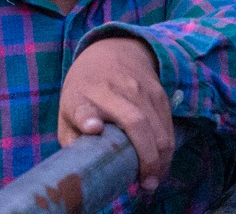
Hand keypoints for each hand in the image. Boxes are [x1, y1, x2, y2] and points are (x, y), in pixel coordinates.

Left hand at [58, 36, 173, 192]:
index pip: (83, 108)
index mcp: (82, 97)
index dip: (87, 119)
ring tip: (153, 179)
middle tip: (145, 183)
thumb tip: (84, 168)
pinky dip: (167, 149)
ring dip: (160, 159)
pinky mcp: (158, 92)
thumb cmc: (86, 91)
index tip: (93, 128)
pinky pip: (168, 125)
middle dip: (145, 157)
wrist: (111, 51)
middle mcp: (111, 90)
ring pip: (157, 128)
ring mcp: (138, 89)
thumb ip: (72, 137)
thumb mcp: (68, 109)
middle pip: (134, 122)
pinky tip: (160, 164)